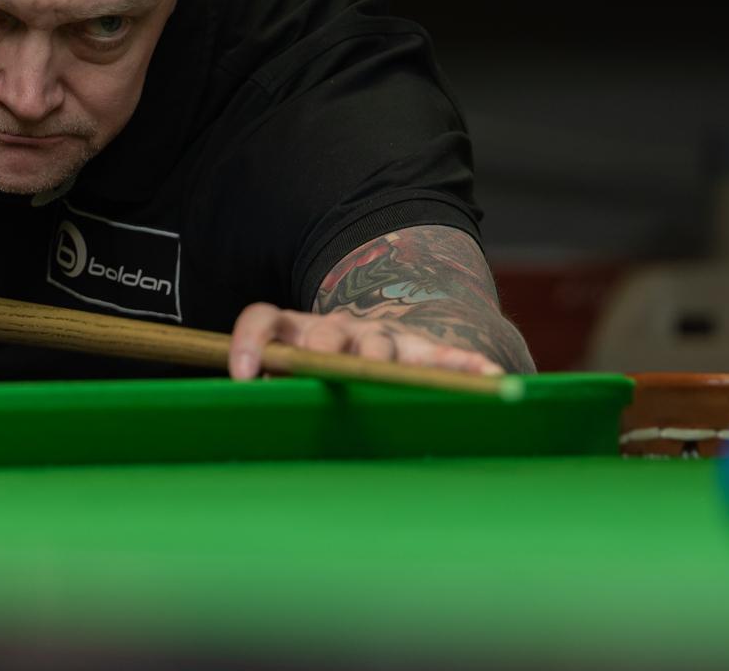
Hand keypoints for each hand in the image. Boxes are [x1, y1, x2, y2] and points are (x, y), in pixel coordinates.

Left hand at [226, 303, 504, 380]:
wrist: (372, 344)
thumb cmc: (319, 374)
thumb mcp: (288, 372)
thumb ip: (268, 383)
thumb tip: (242, 407)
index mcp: (296, 331)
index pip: (265, 319)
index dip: (248, 341)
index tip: (242, 373)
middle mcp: (337, 328)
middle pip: (326, 333)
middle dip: (320, 349)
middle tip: (317, 364)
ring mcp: (380, 336)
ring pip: (378, 343)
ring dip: (381, 358)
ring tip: (389, 374)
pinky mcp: (418, 349)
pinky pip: (441, 355)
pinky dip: (461, 365)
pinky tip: (486, 376)